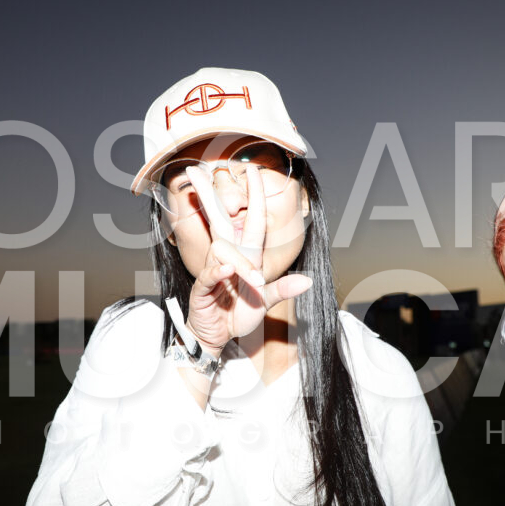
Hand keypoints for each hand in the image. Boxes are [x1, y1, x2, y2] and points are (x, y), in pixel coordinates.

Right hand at [183, 164, 312, 353]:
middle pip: (217, 218)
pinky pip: (208, 274)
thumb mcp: (265, 302)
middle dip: (208, 193)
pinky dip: (217, 271)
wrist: (218, 336)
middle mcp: (227, 258)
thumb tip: (307, 281)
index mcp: (245, 255)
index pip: (250, 219)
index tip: (252, 169)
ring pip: (221, 251)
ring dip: (240, 263)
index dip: (253, 194)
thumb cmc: (238, 314)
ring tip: (255, 283)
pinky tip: (226, 271)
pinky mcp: (202, 289)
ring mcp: (212, 270)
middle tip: (196, 170)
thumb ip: (283, 290)